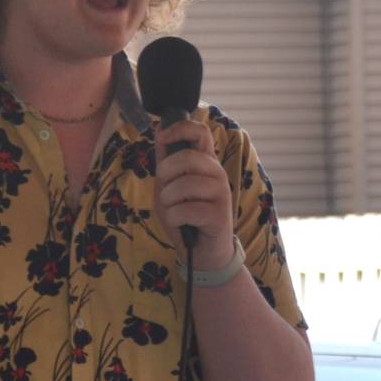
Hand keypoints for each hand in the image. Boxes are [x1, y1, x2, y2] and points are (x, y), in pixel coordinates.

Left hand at [155, 115, 235, 267]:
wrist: (201, 252)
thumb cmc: (185, 216)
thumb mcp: (168, 186)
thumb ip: (165, 161)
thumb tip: (160, 129)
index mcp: (206, 162)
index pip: (201, 131)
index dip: (180, 128)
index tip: (163, 138)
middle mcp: (217, 173)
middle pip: (187, 156)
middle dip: (166, 174)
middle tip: (166, 191)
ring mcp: (221, 193)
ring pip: (183, 185)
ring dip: (168, 201)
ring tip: (174, 210)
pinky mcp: (219, 214)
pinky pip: (184, 210)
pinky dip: (174, 219)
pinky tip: (181, 224)